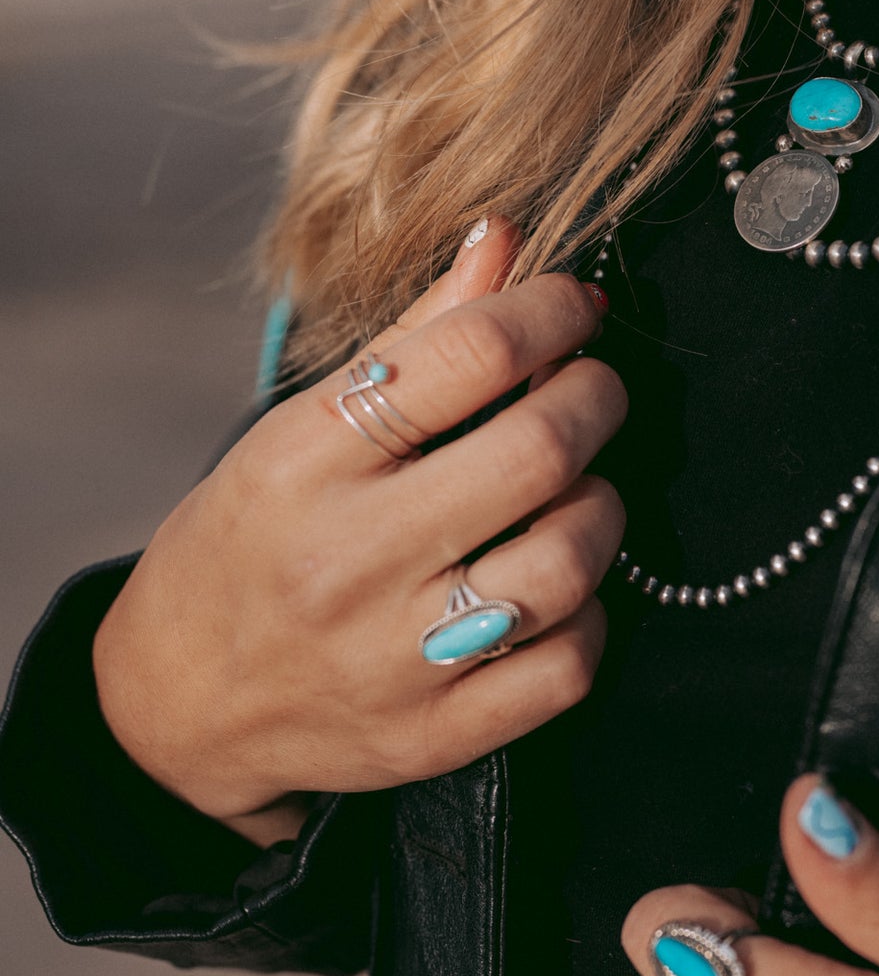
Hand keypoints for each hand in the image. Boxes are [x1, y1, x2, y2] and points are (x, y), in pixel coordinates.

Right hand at [93, 223, 625, 840]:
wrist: (178, 706)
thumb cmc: (246, 545)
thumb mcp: (298, 430)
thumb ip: (411, 337)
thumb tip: (506, 240)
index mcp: (306, 461)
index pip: (469, 354)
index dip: (551, 312)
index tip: (577, 308)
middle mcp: (348, 559)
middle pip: (539, 453)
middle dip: (596, 399)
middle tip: (593, 390)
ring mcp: (394, 658)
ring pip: (568, 563)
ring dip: (603, 511)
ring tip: (579, 493)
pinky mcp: (433, 735)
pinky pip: (565, 664)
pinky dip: (588, 616)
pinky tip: (561, 590)